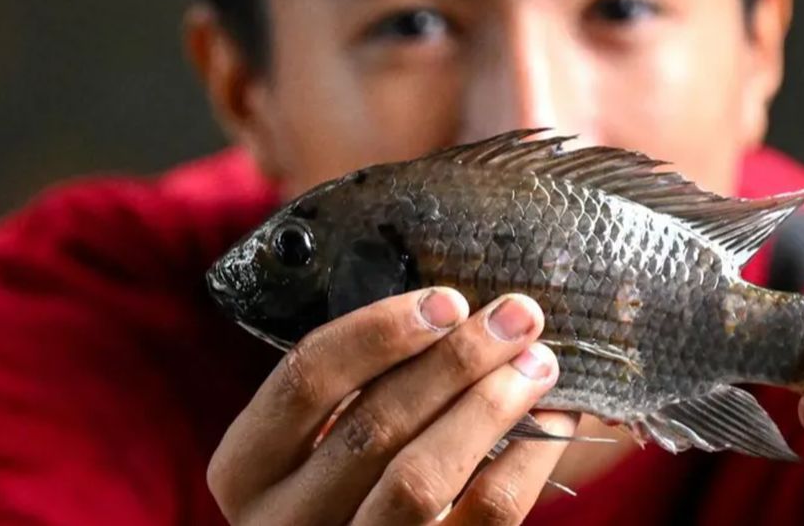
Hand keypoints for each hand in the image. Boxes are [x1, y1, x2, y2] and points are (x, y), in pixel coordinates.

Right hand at [207, 288, 573, 524]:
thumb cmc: (353, 477)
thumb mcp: (325, 435)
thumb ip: (364, 383)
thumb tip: (459, 309)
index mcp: (248, 468)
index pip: (303, 380)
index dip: (378, 332)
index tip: (447, 300)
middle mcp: (284, 522)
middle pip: (371, 425)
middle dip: (454, 360)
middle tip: (517, 315)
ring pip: (421, 478)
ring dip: (489, 407)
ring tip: (538, 361)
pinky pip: (483, 516)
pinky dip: (528, 461)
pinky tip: (555, 421)